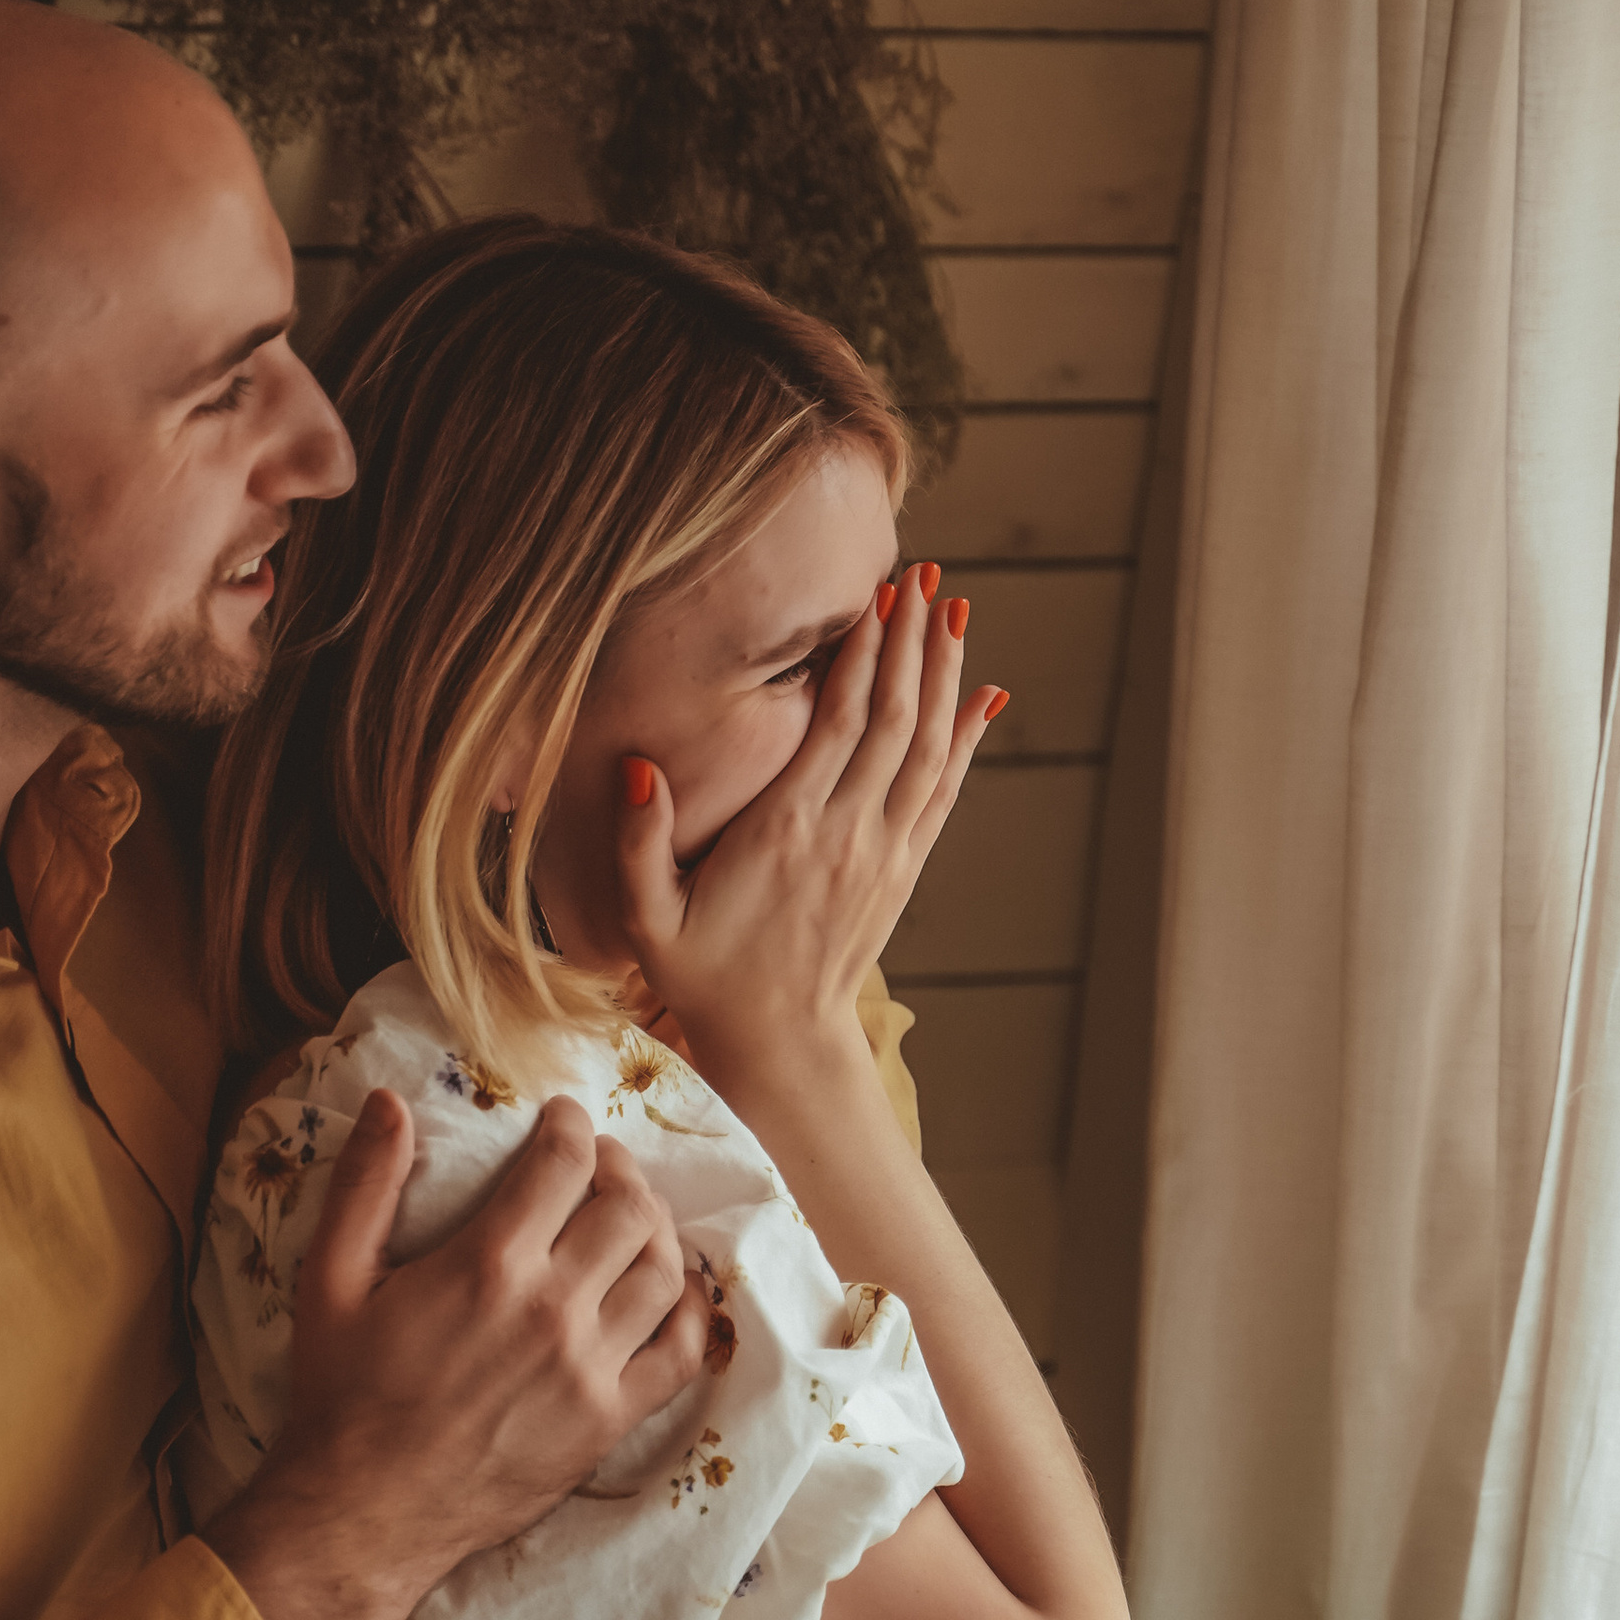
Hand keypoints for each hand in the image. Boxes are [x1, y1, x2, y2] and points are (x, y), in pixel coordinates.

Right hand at [208, 1088, 705, 1619]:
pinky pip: (683, 1352)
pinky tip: (673, 1291)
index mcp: (488, 1265)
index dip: (571, 1127)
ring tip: (632, 1219)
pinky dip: (691, 1311)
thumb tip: (388, 1100)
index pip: (563, 1164)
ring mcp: (590, 1368)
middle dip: (619, 1169)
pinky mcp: (610, 1420)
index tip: (565, 1120)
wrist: (364, 1513)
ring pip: (664, 1271)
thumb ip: (364, 1185)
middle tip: (600, 1166)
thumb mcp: (329, 1280)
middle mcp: (553, 1309)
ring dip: (657, 1230)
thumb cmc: (341, 1395)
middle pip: (627, 1209)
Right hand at [615, 560, 1000, 1090]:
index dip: (863, 656)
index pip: (838, 725)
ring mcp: (883, 852)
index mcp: (786, 833)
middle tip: (923, 576)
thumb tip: (635, 764)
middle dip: (911, 643)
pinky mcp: (902, 870)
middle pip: (892, 720)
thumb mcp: (648, 920)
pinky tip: (983, 697)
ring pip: (927, 748)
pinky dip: (966, 739)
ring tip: (955, 612)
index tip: (877, 596)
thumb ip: (637, 842)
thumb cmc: (705, 977)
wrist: (780, 1044)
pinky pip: (943, 791)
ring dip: (944, 676)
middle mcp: (847, 835)